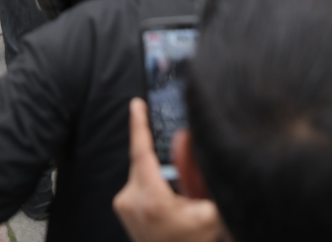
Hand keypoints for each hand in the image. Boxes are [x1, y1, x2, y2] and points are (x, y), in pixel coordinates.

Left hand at [113, 99, 223, 241]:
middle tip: (180, 174)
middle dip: (159, 155)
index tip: (137, 104)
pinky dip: (152, 181)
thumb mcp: (209, 210)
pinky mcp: (122, 209)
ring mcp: (123, 205)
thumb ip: (196, 173)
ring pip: (140, 171)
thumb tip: (183, 139)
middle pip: (142, 160)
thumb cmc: (195, 240)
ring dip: (157, 171)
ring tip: (178, 196)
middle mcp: (130, 200)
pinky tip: (167, 200)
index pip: (141, 152)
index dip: (139, 125)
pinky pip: (138, 182)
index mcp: (150, 199)